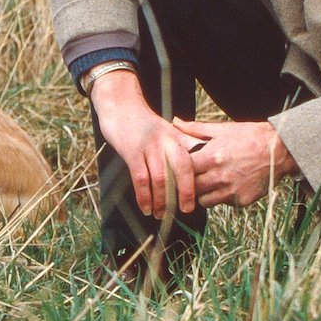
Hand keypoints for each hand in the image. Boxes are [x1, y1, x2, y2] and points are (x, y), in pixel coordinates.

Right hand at [89, 69, 205, 217]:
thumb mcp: (167, 130)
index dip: (199, 180)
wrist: (120, 106)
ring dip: (162, 201)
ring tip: (161, 214)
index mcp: (177, 136)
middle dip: (186, 192)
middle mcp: (166, 140)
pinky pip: (141, 179)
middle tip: (185, 210)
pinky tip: (145, 208)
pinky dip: (144, 197)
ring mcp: (149, 146)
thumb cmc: (144, 123)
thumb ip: (184, 144)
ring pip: (161, 178)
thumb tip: (201, 161)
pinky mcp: (132, 151)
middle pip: (183, 169)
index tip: (201, 197)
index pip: (194, 159)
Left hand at [171, 118, 298, 207]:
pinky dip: (222, 196)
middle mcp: (220, 176)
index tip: (178, 168)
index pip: (183, 170)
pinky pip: (223, 203)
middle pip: (191, 189)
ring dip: (203, 193)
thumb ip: (195, 129)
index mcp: (212, 157)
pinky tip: (227, 185)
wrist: (280, 150)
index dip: (178, 170)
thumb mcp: (222, 129)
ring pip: (204, 201)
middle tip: (192, 178)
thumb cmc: (250, 136)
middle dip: (188, 184)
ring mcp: (231, 191)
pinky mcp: (241, 201)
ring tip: (209, 182)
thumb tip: (175, 122)